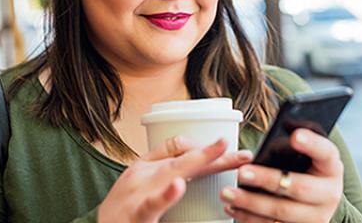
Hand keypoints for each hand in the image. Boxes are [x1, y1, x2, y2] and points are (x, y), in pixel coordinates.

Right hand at [98, 136, 252, 222]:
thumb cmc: (121, 209)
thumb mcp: (137, 182)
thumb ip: (162, 163)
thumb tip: (192, 147)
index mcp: (145, 166)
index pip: (180, 149)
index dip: (208, 149)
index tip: (230, 148)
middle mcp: (142, 174)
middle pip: (183, 159)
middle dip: (213, 153)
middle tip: (240, 151)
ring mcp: (138, 193)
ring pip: (170, 173)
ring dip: (195, 162)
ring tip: (218, 151)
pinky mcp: (137, 214)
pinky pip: (152, 204)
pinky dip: (166, 195)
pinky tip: (178, 186)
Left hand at [221, 128, 343, 222]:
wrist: (321, 204)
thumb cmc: (312, 171)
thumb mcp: (314, 155)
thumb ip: (303, 137)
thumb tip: (288, 122)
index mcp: (332, 168)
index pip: (326, 152)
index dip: (312, 144)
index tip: (295, 136)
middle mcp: (328, 194)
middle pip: (299, 187)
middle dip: (267, 179)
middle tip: (242, 172)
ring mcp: (315, 217)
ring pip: (281, 212)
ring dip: (251, 203)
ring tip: (228, 193)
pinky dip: (250, 218)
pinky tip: (234, 208)